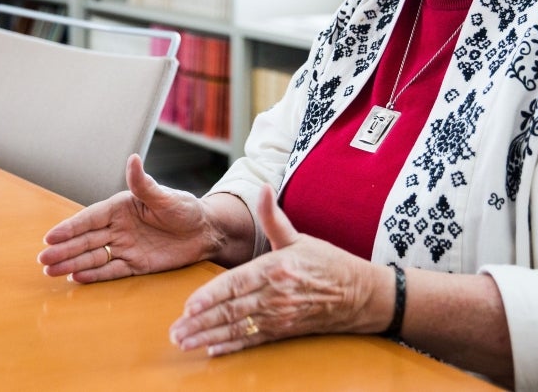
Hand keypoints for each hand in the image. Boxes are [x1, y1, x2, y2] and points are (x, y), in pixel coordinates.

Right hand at [38, 154, 219, 282]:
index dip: (69, 228)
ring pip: (93, 257)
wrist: (206, 233)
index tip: (50, 237)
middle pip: (86, 240)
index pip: (90, 219)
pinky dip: (95, 275)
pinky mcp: (136, 265)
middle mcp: (118, 228)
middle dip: (63, 250)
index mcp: (121, 208)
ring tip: (50, 271)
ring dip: (72, 263)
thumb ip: (145, 184)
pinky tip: (76, 278)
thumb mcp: (166, 197)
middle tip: (42, 259)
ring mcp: (125, 247)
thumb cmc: (186, 209)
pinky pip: (111, 271)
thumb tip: (132, 159)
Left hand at [168, 185, 392, 354]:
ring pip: (238, 328)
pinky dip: (232, 347)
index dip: (211, 296)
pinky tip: (212, 350)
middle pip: (232, 310)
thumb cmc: (328, 263)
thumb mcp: (298, 236)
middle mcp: (276, 296)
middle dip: (200, 322)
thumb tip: (263, 187)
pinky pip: (254, 341)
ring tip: (184, 343)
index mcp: (275, 269)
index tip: (188, 305)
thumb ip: (273, 216)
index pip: (236, 283)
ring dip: (209, 336)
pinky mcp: (285, 330)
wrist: (362, 295)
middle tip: (175, 332)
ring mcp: (280, 316)